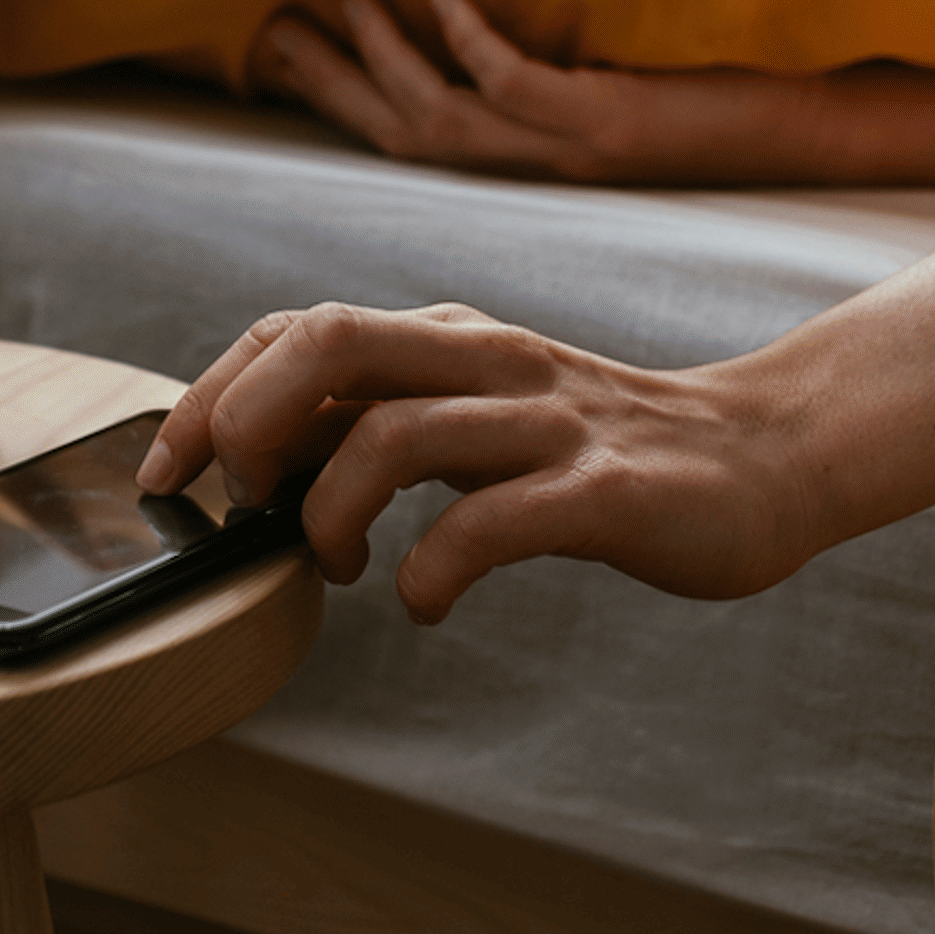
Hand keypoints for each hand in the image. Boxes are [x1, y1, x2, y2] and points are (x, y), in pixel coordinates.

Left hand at [133, 301, 816, 620]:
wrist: (765, 457)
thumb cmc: (600, 451)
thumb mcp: (479, 413)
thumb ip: (385, 419)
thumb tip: (261, 463)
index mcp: (448, 338)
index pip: (297, 329)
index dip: (214, 393)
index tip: (169, 474)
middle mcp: (487, 360)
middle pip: (328, 342)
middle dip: (247, 421)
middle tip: (237, 507)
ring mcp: (547, 421)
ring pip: (393, 433)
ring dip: (330, 512)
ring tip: (337, 567)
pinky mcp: (602, 491)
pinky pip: (489, 523)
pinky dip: (431, 571)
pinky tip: (425, 604)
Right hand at [259, 0, 776, 183]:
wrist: (825, 131)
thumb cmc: (728, 99)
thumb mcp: (623, 84)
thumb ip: (555, 65)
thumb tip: (479, 9)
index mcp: (535, 160)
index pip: (409, 136)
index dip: (340, 96)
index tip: (280, 48)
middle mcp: (542, 165)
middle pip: (404, 133)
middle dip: (333, 82)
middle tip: (273, 29)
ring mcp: (575, 148)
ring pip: (446, 121)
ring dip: (388, 60)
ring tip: (346, 2)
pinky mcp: (615, 124)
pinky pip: (523, 90)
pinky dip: (477, 48)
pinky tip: (448, 3)